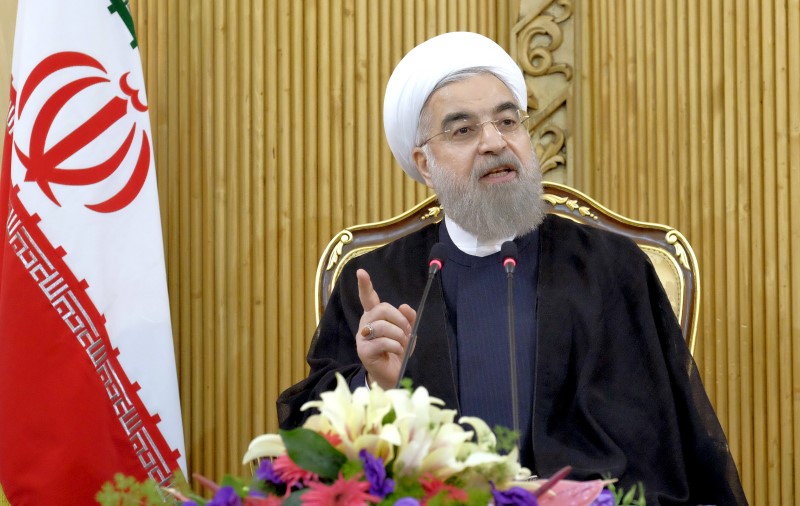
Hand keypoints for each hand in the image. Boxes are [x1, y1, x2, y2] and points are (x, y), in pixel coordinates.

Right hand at [355, 268, 415, 388]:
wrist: (392, 375)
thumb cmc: (397, 351)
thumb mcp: (408, 332)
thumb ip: (409, 318)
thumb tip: (404, 306)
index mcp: (374, 316)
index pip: (368, 298)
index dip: (365, 285)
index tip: (361, 272)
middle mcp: (365, 324)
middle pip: (381, 309)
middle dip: (399, 319)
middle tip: (407, 332)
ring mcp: (362, 337)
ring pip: (382, 326)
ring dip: (398, 335)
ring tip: (402, 344)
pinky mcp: (363, 350)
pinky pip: (382, 342)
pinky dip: (395, 346)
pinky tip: (397, 351)